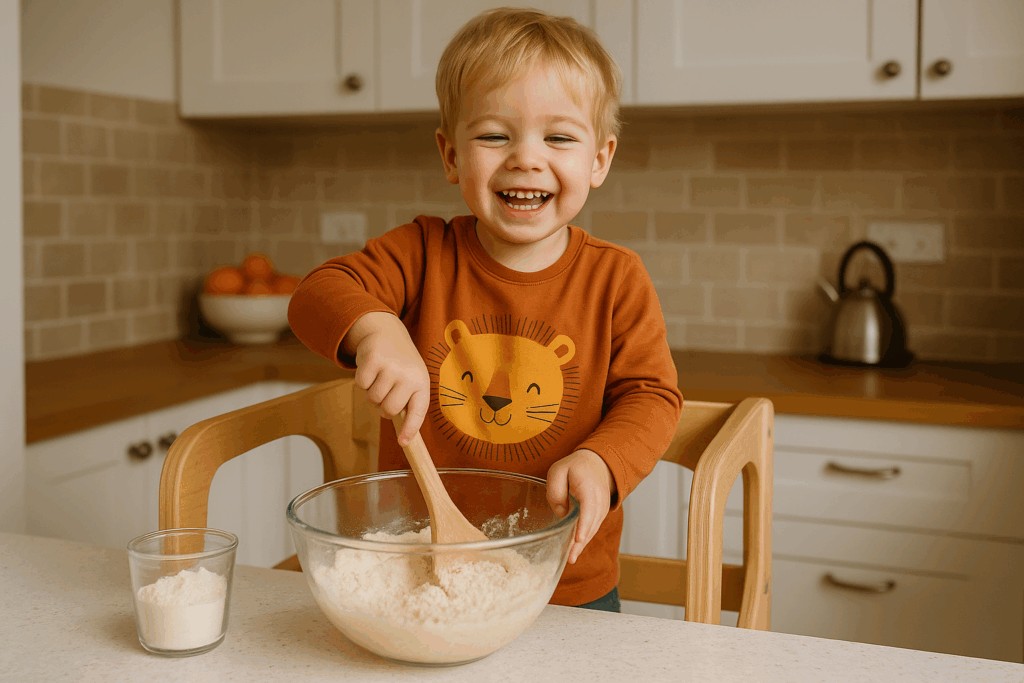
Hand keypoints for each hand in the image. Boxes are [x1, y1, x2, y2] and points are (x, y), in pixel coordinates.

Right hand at [348, 312, 429, 445]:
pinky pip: (361, 384)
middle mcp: (410, 375)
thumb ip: (407, 403)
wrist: (388, 332)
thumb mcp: (411, 379)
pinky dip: (361, 380)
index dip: (410, 429)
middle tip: (384, 393)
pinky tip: (370, 368)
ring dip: (371, 392)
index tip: (402, 443)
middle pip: (388, 409)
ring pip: (373, 398)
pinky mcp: (374, 359)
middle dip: (381, 407)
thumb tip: (402, 436)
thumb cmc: (401, 364)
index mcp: (422, 384)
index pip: (418, 412)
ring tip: (379, 377)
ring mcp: (392, 366)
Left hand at [546, 449, 615, 564]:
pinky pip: (592, 528)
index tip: (579, 539)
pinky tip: (575, 550)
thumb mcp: (558, 471)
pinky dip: (584, 539)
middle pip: (591, 524)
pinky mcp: (600, 514)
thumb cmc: (576, 467)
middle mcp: (600, 501)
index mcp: (589, 488)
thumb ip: (556, 491)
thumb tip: (562, 514)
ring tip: (570, 558)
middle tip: (569, 558)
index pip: (589, 509)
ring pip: (592, 529)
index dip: (584, 525)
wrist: (598, 464)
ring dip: (582, 544)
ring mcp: (602, 509)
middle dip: (580, 542)